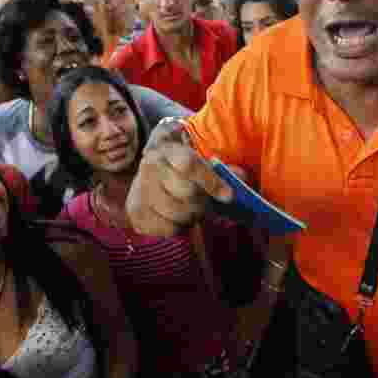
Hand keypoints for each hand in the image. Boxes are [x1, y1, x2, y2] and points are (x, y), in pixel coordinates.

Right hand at [125, 118, 233, 237]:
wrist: (151, 176)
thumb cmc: (183, 169)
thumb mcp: (200, 160)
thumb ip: (223, 168)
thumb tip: (241, 176)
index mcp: (167, 149)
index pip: (189, 165)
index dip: (212, 182)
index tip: (229, 196)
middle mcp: (150, 167)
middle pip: (187, 192)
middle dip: (204, 201)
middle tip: (206, 202)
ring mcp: (140, 190)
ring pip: (179, 213)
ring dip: (193, 215)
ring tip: (192, 209)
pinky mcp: (136, 213)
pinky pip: (168, 228)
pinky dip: (179, 227)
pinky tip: (177, 217)